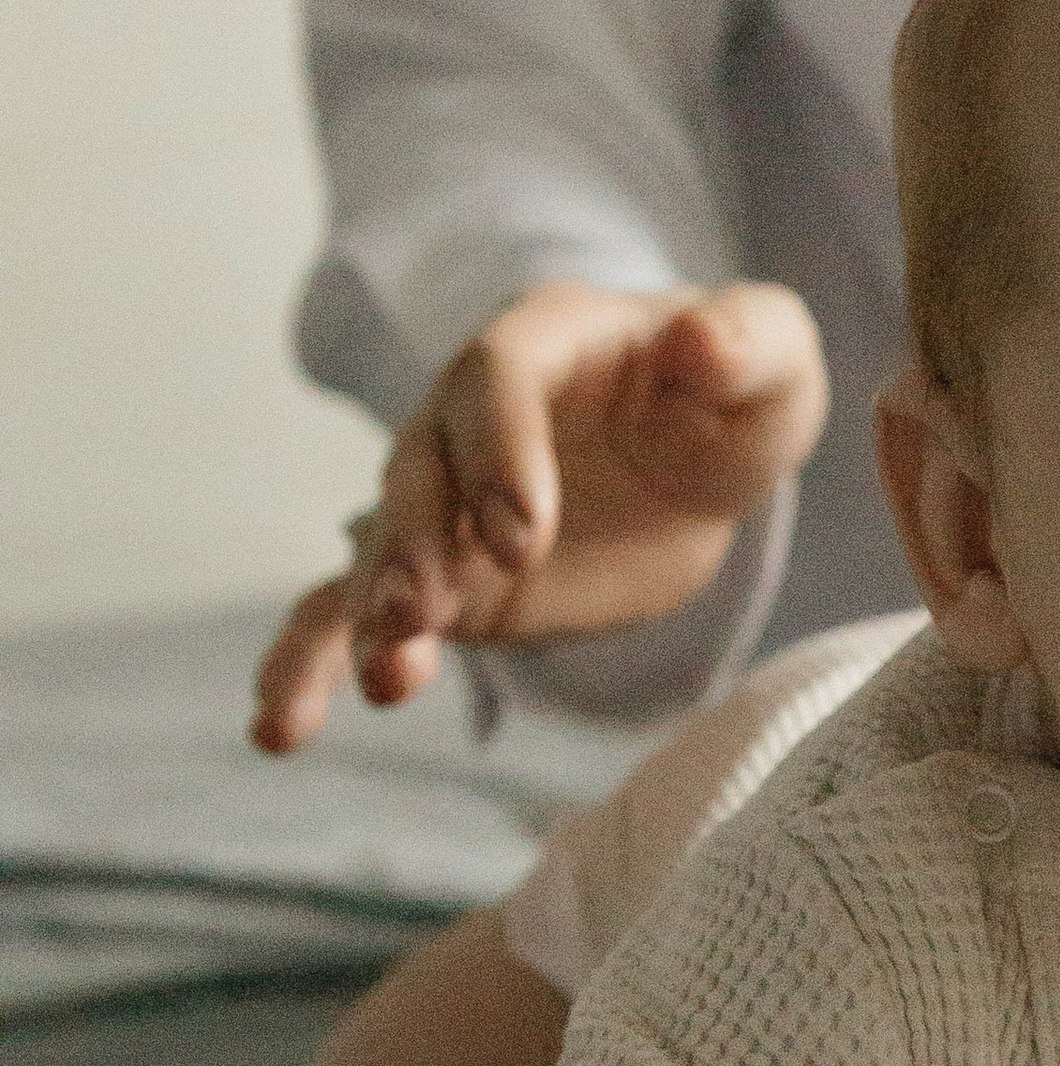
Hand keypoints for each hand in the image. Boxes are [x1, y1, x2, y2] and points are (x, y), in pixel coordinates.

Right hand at [252, 278, 828, 751]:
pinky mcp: (441, 578)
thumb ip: (744, 339)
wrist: (699, 460)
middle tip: (426, 612)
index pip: (496, 377)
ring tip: (382, 675)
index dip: (499, 450)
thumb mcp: (772, 356)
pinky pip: (355, 613)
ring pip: (378, 546)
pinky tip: (282, 728)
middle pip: (420, 464)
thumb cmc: (735, 390)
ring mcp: (443, 499)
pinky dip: (314, 663)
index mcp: (544, 338)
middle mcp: (469, 414)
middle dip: (415, 540)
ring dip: (369, 609)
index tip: (524, 534)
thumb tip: (698, 343)